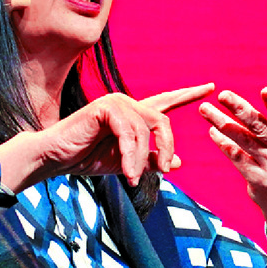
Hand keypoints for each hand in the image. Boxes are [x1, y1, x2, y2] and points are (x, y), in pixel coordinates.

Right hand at [0, 83, 213, 191]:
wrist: (55, 158)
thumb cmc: (86, 158)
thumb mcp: (126, 164)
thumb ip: (151, 161)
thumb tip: (177, 163)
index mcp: (134, 114)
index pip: (166, 102)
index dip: (189, 95)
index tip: (211, 88)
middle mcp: (127, 104)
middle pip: (162, 122)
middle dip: (166, 147)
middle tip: (165, 171)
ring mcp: (116, 103)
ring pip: (145, 131)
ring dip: (141, 160)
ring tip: (133, 179)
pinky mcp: (105, 108)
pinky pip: (129, 134)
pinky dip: (130, 156)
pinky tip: (127, 173)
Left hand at [199, 77, 266, 243]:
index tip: (265, 90)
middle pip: (259, 126)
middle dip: (240, 109)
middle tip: (222, 94)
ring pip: (243, 140)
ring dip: (222, 123)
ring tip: (204, 109)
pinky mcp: (256, 178)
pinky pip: (237, 158)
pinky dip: (224, 144)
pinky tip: (212, 132)